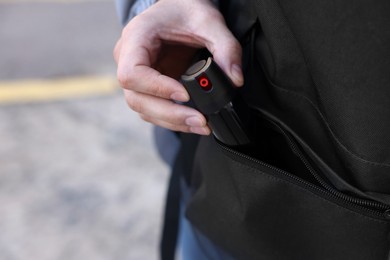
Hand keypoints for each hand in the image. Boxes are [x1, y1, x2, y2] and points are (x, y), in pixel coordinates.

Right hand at [113, 0, 242, 134]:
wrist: (179, 8)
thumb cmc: (185, 8)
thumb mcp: (209, 21)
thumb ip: (226, 48)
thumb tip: (234, 79)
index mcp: (136, 38)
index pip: (132, 73)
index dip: (156, 88)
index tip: (185, 94)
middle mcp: (128, 59)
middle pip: (136, 98)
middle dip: (169, 114)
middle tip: (200, 121)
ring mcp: (137, 76)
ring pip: (144, 109)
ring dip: (172, 121)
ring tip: (201, 125)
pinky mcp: (148, 87)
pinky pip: (153, 109)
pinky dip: (172, 119)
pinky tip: (193, 121)